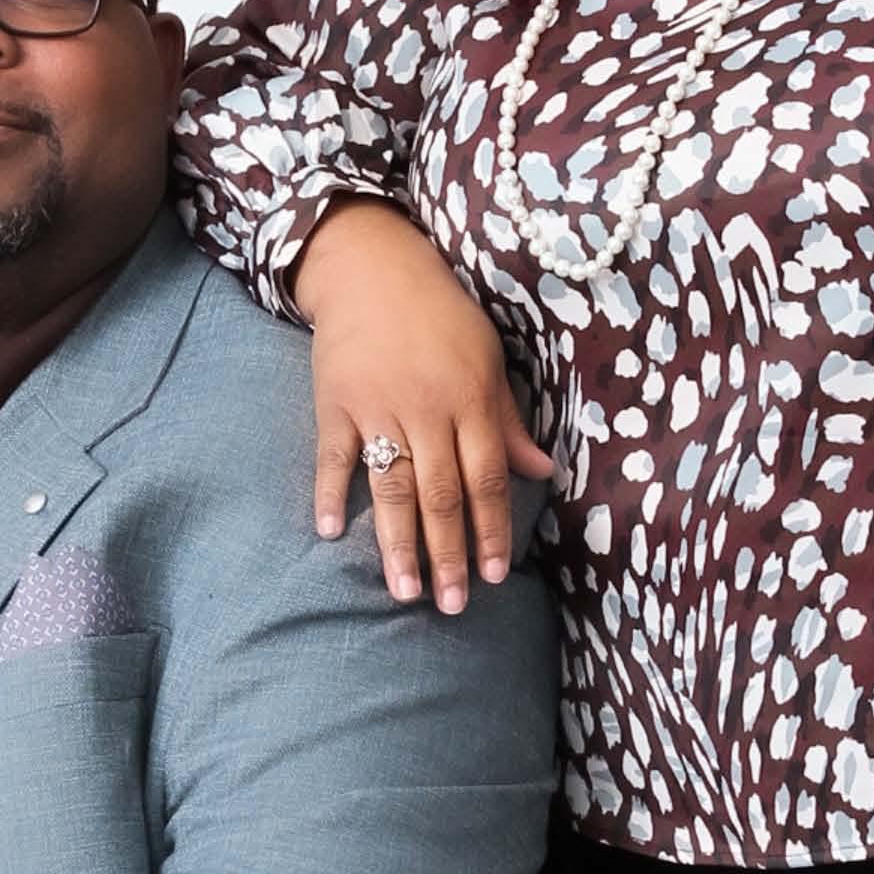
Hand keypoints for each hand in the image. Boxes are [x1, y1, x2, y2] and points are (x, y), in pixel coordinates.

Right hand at [293, 197, 555, 613]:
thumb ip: (509, 423)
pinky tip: (329, 532)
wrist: (374, 269)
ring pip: (391, 486)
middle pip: (439, 494)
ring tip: (404, 590)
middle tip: (451, 604)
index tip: (493, 577)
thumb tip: (543, 471)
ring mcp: (378, 408)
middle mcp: (427, 409)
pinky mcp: (335, 402)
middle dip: (448, 553)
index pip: (485, 479)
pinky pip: (333, 455)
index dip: (490, 530)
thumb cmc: (441, 318)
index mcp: (470, 401)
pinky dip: (331, 492)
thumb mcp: (488, 362)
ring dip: (397, 543)